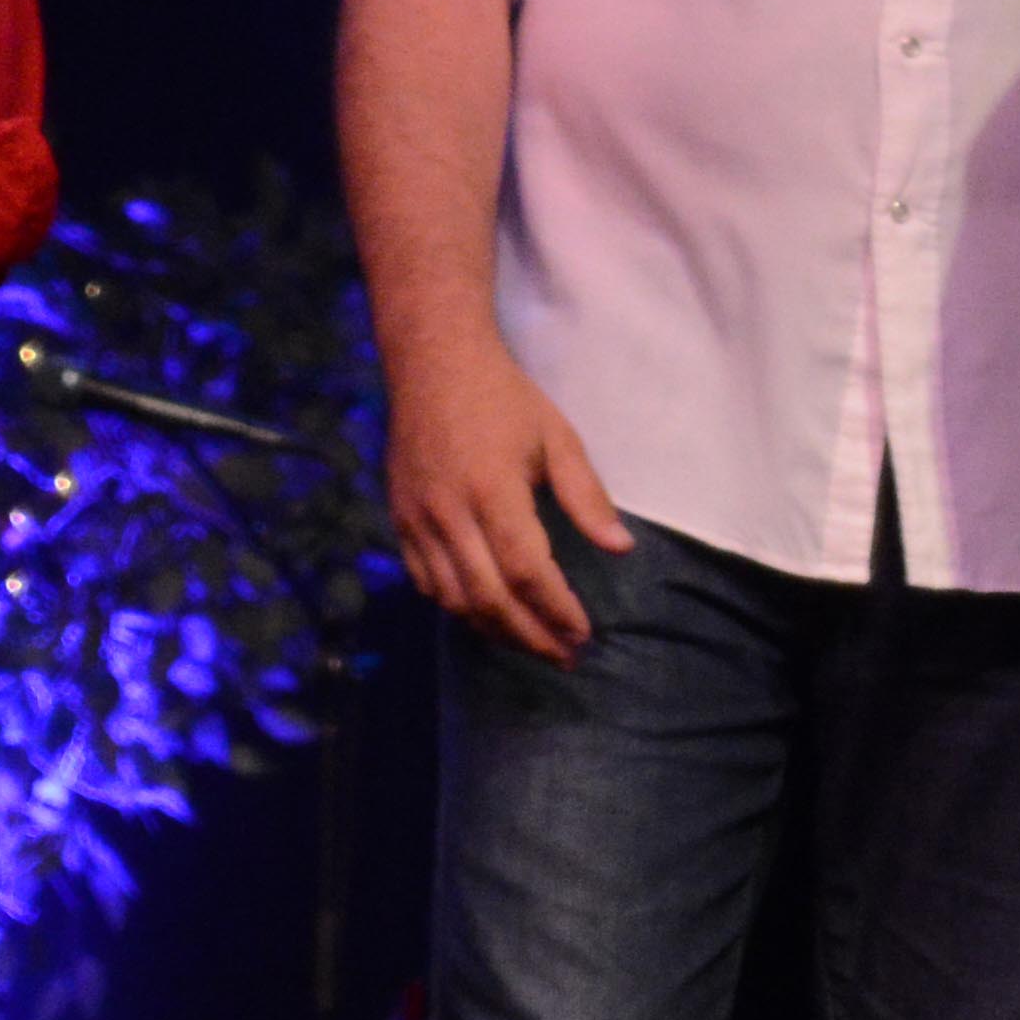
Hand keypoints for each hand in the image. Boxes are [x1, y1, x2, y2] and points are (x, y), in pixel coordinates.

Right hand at [385, 327, 627, 660]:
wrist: (431, 363)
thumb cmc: (505, 398)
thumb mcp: (558, 438)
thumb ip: (586, 497)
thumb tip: (620, 549)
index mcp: (494, 490)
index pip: (528, 571)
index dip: (557, 610)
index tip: (583, 634)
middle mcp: (450, 513)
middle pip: (490, 598)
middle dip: (531, 636)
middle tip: (565, 656)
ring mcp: (418, 520)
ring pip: (454, 599)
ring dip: (496, 630)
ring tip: (532, 643)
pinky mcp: (399, 521)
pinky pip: (426, 582)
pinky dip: (459, 607)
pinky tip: (488, 615)